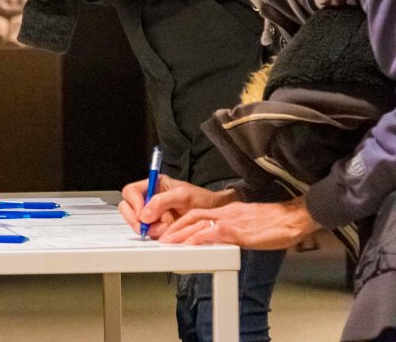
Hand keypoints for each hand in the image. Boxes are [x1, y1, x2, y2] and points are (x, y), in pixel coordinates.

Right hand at [118, 175, 234, 238]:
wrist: (215, 215)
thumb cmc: (202, 200)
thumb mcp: (183, 195)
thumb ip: (161, 201)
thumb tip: (144, 214)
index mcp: (153, 186)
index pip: (130, 192)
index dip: (133, 203)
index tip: (142, 213)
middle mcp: (150, 199)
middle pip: (127, 208)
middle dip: (136, 219)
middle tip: (147, 224)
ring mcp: (153, 215)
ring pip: (137, 223)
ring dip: (149, 228)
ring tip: (166, 226)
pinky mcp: (157, 227)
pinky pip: (148, 232)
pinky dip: (156, 234)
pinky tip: (167, 231)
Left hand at [159, 197, 320, 249]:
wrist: (293, 218)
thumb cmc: (275, 223)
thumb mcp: (249, 224)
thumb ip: (233, 228)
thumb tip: (221, 238)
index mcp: (228, 211)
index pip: (198, 213)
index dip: (181, 221)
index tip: (170, 231)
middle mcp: (226, 212)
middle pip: (192, 215)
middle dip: (174, 226)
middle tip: (161, 238)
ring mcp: (232, 220)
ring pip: (199, 222)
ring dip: (181, 233)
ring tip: (168, 242)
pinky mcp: (240, 231)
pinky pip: (215, 232)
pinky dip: (200, 237)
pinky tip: (191, 243)